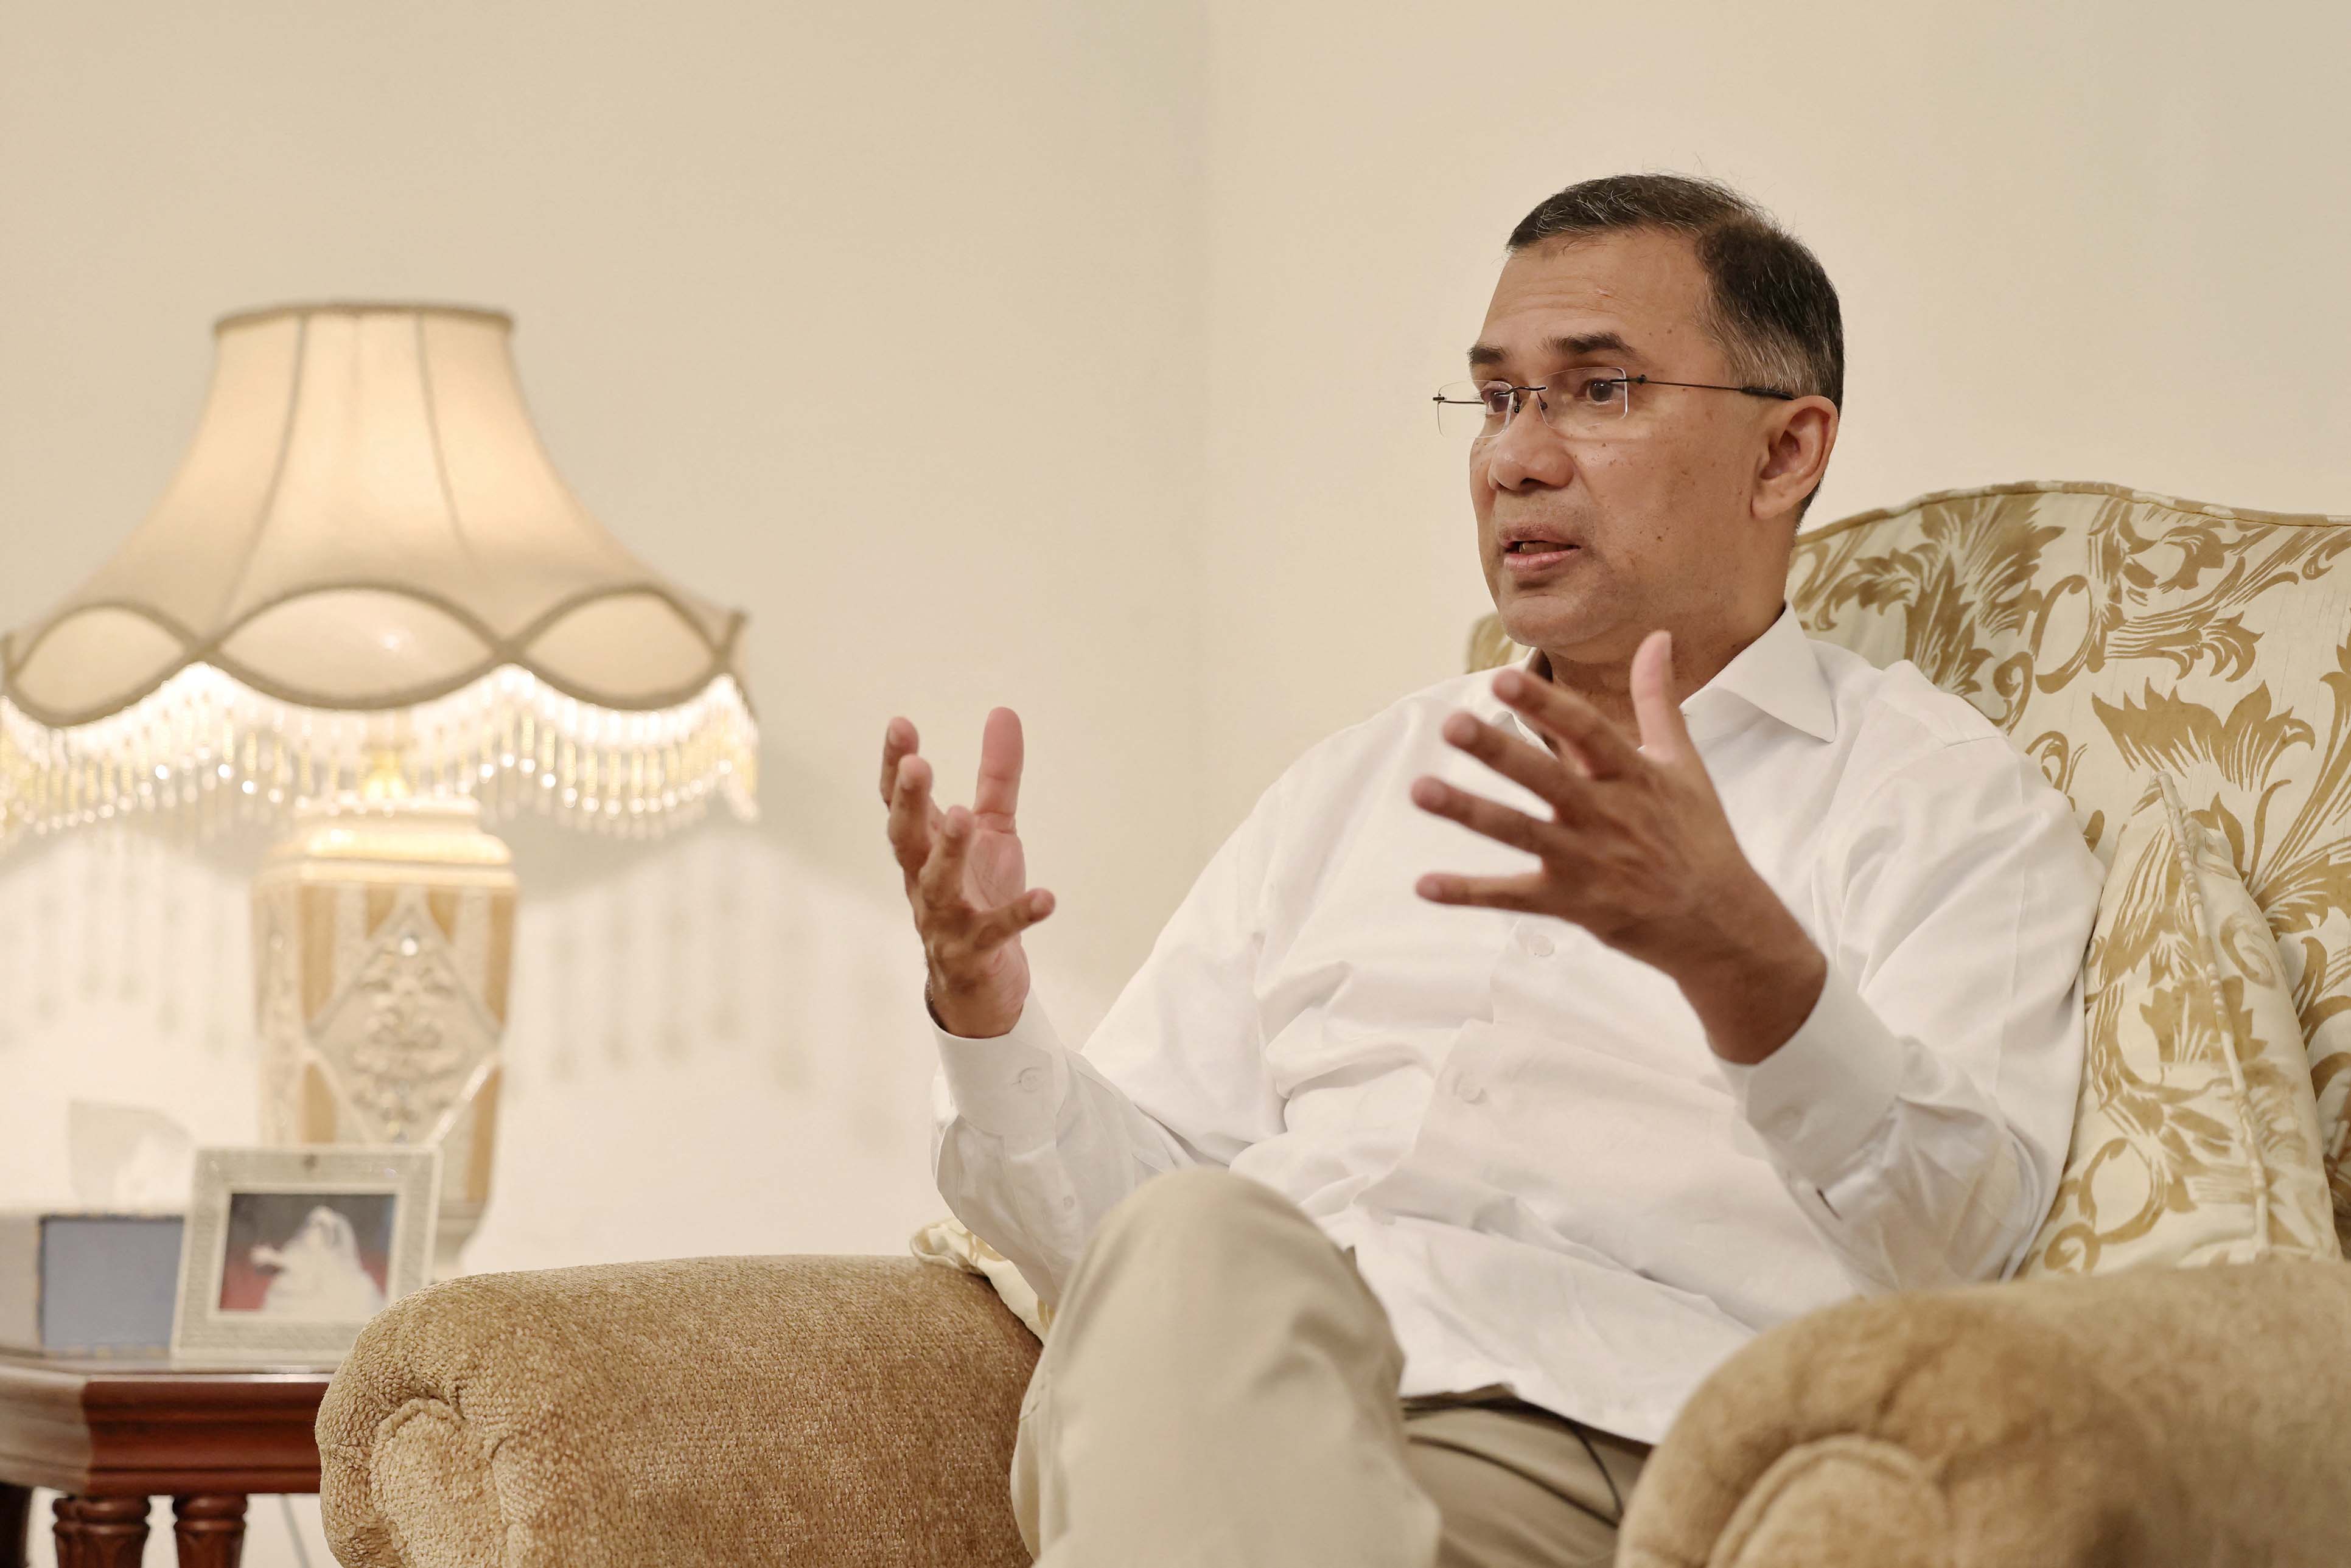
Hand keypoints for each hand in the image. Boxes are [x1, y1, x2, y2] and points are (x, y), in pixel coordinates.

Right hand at [882, 707, 1054, 1037]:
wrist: (982, 980)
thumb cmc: (979, 894)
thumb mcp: (993, 830)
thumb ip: (997, 776)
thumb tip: (1004, 711)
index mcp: (924, 848)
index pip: (899, 802)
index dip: (895, 765)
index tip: (900, 725)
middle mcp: (924, 880)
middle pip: (905, 839)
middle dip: (909, 802)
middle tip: (917, 765)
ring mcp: (945, 918)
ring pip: (938, 884)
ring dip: (948, 851)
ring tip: (962, 817)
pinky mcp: (976, 951)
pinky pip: (996, 932)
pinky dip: (1019, 915)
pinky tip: (1046, 897)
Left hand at [1408, 630, 1787, 983]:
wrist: (1719, 922)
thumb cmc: (1698, 836)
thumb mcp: (1683, 764)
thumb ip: (1657, 700)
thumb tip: (1657, 636)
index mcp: (1633, 775)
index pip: (1585, 731)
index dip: (1545, 705)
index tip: (1502, 677)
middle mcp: (1607, 815)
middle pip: (1545, 778)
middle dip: (1498, 751)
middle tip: (1452, 724)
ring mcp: (1587, 861)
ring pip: (1519, 833)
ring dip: (1469, 812)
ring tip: (1420, 789)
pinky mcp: (1571, 903)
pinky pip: (1513, 896)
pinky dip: (1469, 893)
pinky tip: (1424, 884)